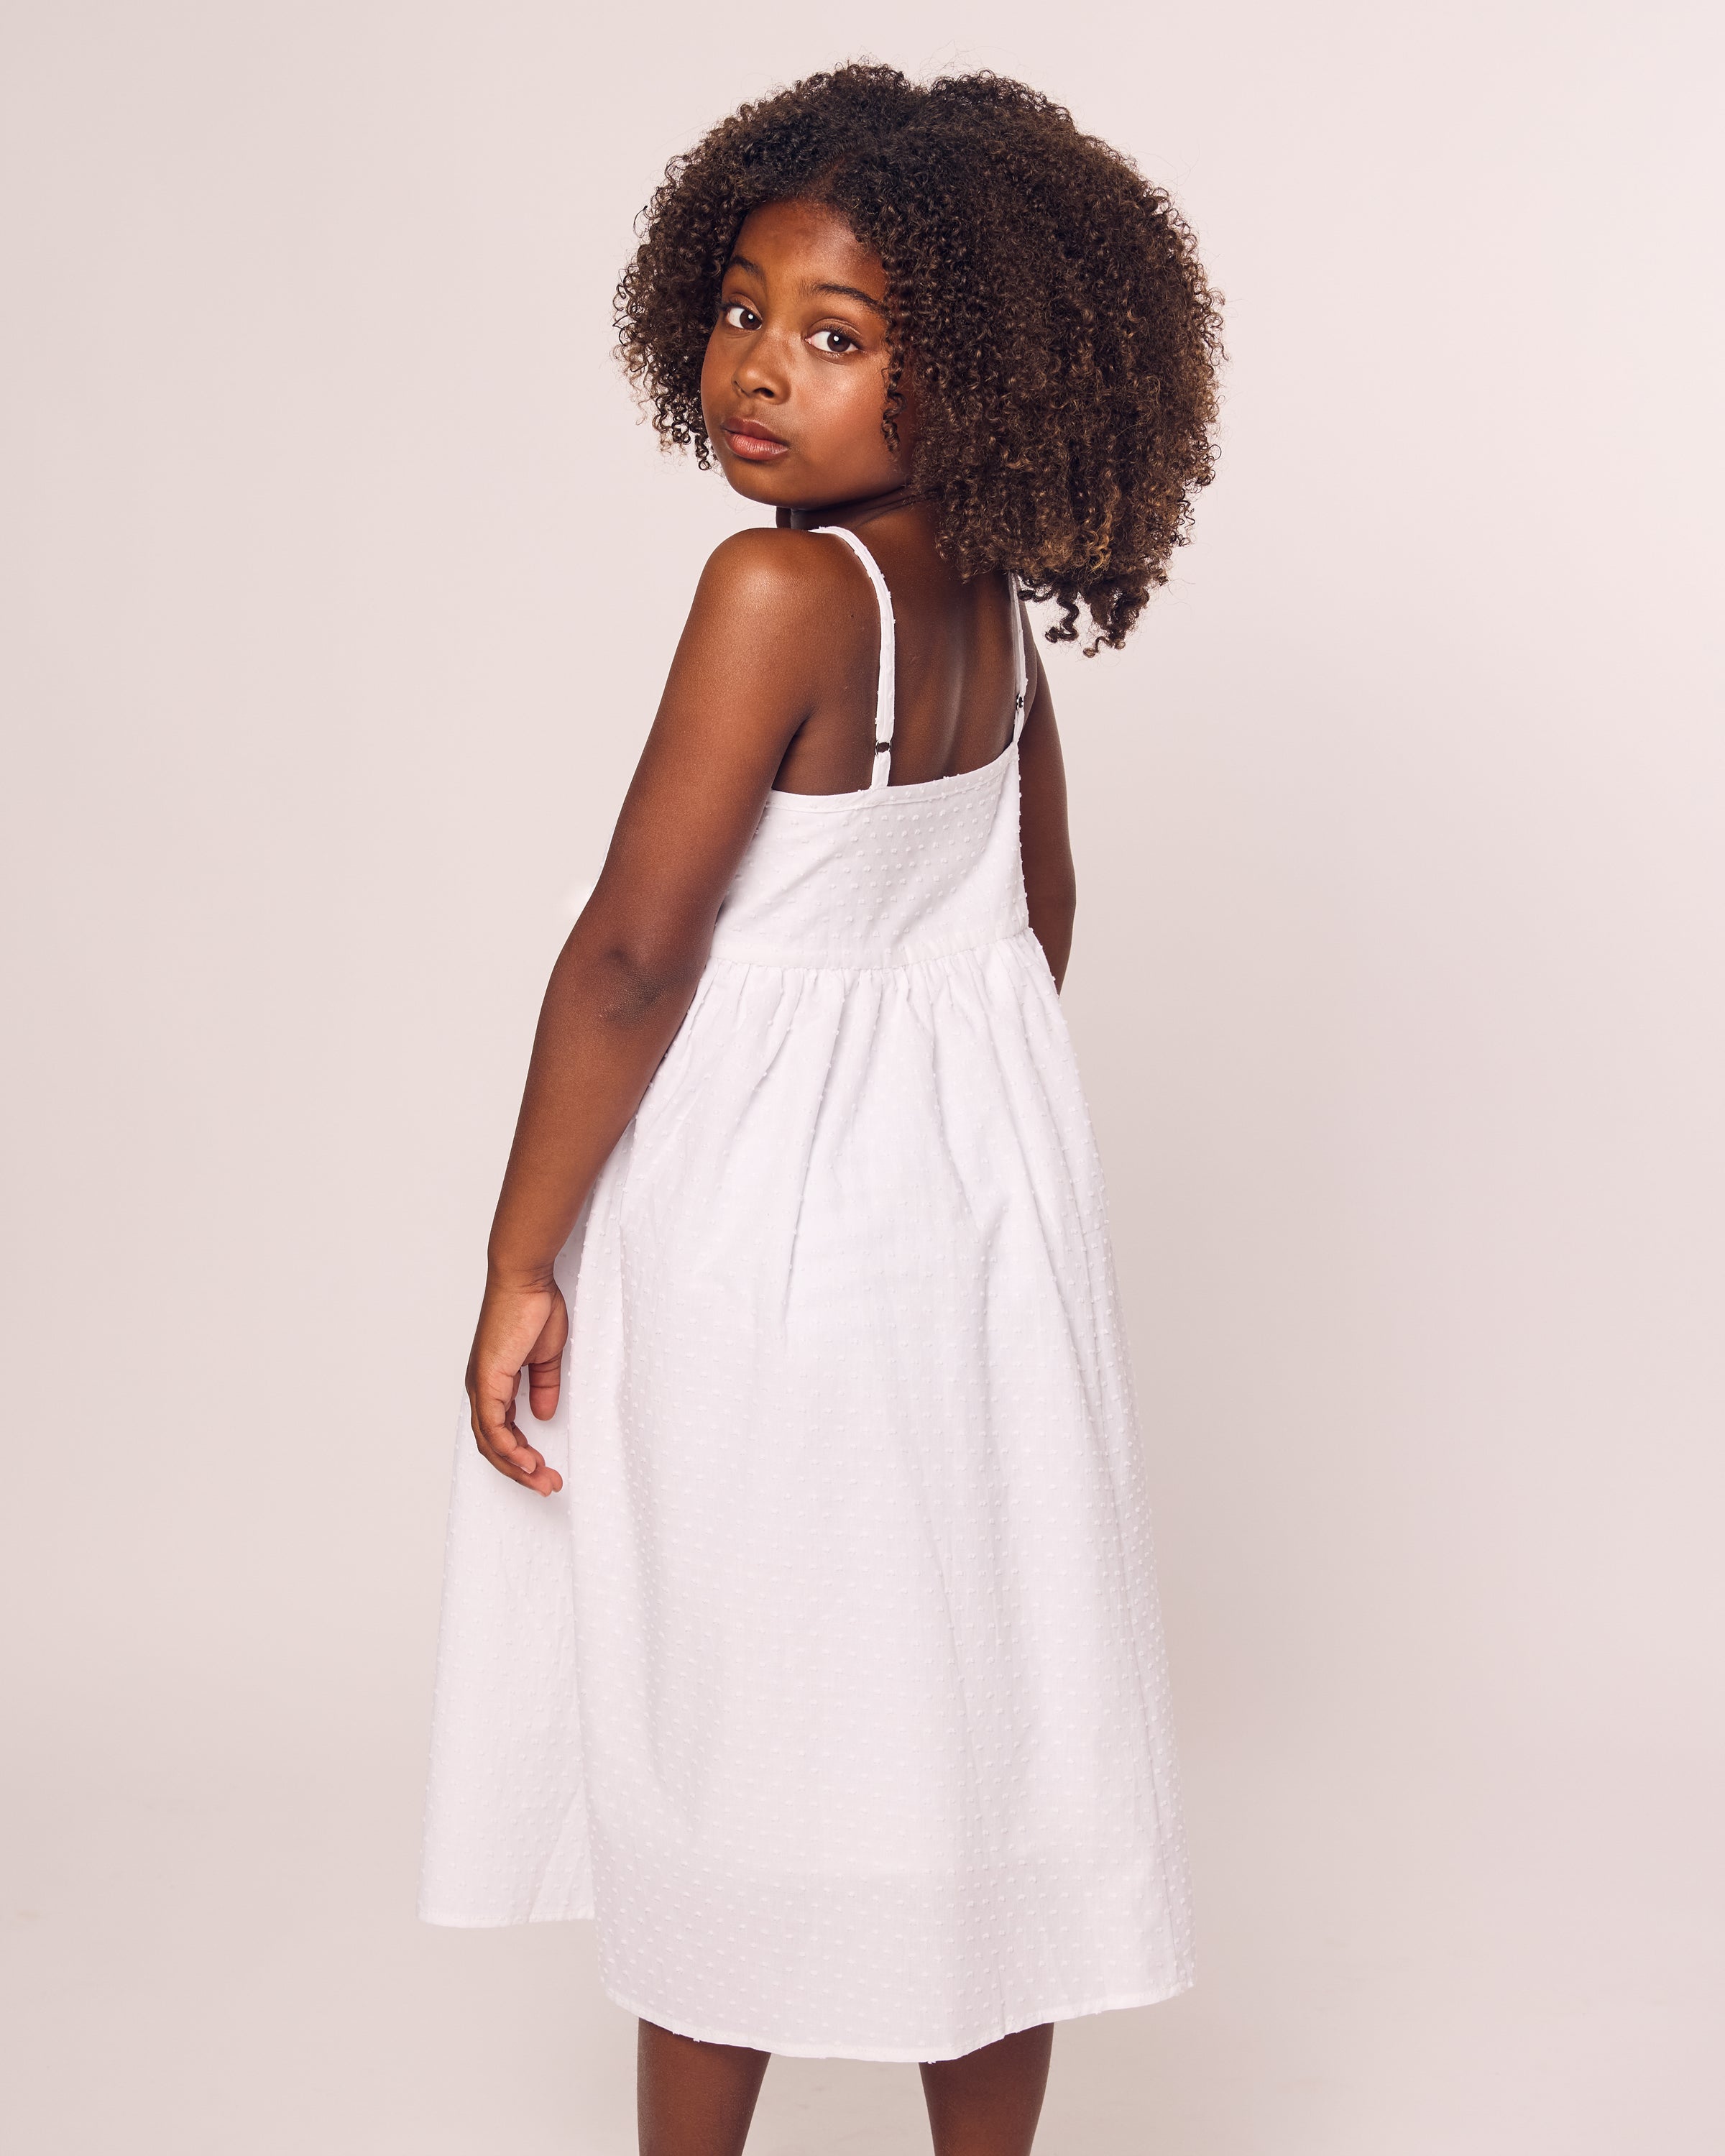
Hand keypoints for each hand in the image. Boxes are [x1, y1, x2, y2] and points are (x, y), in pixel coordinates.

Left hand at [466, 1274, 568, 1494]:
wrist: (526, 1281)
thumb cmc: (534, 1308)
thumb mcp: (545, 1358)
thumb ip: (543, 1387)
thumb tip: (543, 1415)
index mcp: (494, 1383)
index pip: (501, 1432)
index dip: (521, 1455)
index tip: (546, 1469)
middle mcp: (482, 1389)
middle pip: (493, 1445)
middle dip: (520, 1471)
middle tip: (547, 1486)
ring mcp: (481, 1386)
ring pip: (491, 1443)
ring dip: (517, 1466)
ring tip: (542, 1481)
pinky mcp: (487, 1381)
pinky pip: (493, 1426)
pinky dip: (509, 1449)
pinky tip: (526, 1461)